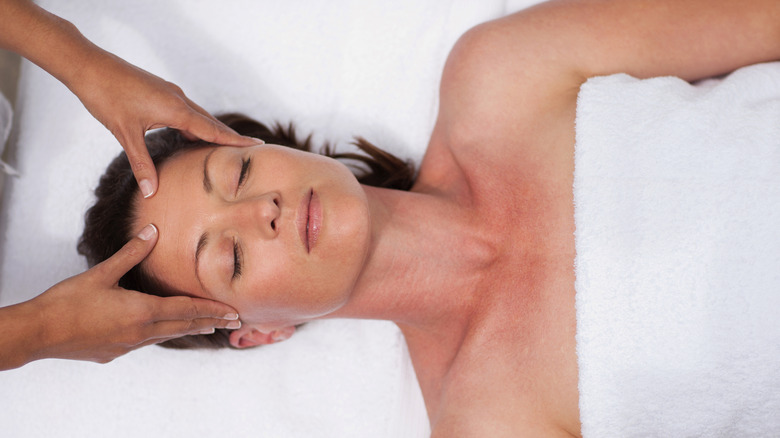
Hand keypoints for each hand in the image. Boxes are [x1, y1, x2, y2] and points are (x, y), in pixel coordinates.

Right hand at [29, 224, 240, 363]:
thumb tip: (152, 231)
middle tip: (235, 321)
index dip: (212, 310)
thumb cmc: (67, 301)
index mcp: (142, 311)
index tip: (234, 312)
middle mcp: (140, 332)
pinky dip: (163, 334)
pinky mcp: (114, 353)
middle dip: (211, 321)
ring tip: (208, 327)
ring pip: (166, 335)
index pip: (187, 310)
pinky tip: (163, 331)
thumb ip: (131, 253)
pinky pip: (146, 342)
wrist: (38, 333)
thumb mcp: (101, 273)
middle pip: (184, 325)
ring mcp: (128, 345)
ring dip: (189, 329)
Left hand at [71, 51, 261, 197]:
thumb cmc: (106, 97)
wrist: (89, 66)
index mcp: (176, 109)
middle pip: (211, 122)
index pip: (213, 129)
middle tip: (251, 149)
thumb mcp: (125, 134)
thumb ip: (142, 164)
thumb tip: (152, 192)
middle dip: (230, 137)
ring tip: (225, 147)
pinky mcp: (161, 91)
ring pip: (199, 116)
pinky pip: (186, 111)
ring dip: (212, 131)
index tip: (259, 145)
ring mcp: (170, 93)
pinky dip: (195, 124)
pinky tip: (191, 134)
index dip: (235, 141)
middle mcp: (178, 99)